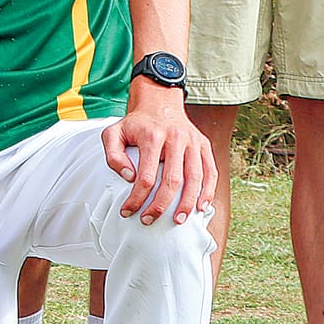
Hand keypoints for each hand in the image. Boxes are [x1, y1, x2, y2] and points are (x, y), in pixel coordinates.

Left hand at [103, 90, 214, 225]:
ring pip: (195, 178)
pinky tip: (200, 207)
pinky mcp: (204, 145)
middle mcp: (176, 138)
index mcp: (152, 136)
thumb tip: (128, 177)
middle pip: (172, 180)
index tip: (128, 211)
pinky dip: (207, 191)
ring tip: (177, 220)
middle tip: (149, 220)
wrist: (159, 103)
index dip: (137, 198)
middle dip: (161, 205)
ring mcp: (193, 142)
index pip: (146, 176)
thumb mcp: (113, 133)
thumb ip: (113, 155)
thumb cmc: (135, 124)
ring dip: (187, 203)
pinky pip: (210, 171)